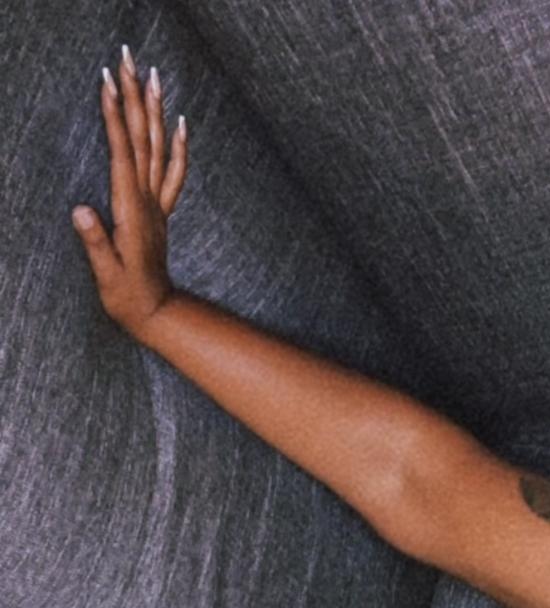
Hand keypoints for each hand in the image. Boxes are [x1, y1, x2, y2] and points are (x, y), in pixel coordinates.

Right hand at [72, 49, 187, 337]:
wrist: (158, 315)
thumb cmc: (128, 299)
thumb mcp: (107, 275)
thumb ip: (96, 242)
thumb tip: (80, 210)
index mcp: (130, 211)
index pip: (122, 153)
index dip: (115, 117)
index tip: (108, 83)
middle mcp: (147, 201)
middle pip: (142, 140)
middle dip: (135, 97)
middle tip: (130, 59)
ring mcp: (156, 206)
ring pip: (158, 149)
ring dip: (155, 110)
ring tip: (153, 75)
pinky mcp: (160, 213)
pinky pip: (174, 174)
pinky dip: (179, 146)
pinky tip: (180, 122)